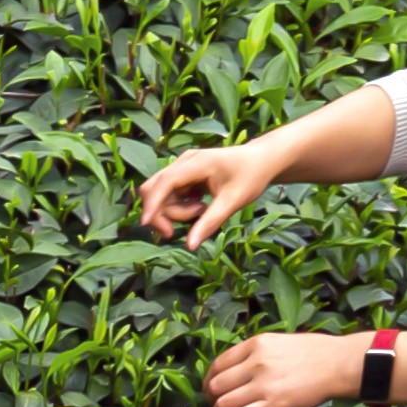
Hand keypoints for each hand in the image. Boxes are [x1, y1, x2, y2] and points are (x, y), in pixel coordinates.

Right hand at [140, 135, 288, 248]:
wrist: (260, 160)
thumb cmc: (251, 177)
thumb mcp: (234, 201)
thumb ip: (210, 222)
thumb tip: (189, 246)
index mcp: (198, 163)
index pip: (167, 181)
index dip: (153, 202)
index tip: (146, 223)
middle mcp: (184, 162)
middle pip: (154, 188)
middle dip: (162, 213)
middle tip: (179, 230)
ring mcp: (181, 168)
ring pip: (160, 194)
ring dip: (174, 211)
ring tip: (202, 212)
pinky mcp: (183, 175)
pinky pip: (169, 195)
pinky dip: (179, 207)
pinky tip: (200, 207)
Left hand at [198, 330, 361, 406]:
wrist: (338, 364)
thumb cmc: (313, 352)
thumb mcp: (278, 341)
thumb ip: (255, 352)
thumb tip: (235, 367)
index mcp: (255, 345)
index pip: (218, 363)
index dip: (209, 378)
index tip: (209, 386)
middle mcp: (255, 364)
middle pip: (217, 384)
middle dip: (210, 396)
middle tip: (211, 403)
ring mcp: (263, 386)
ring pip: (224, 402)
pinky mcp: (273, 405)